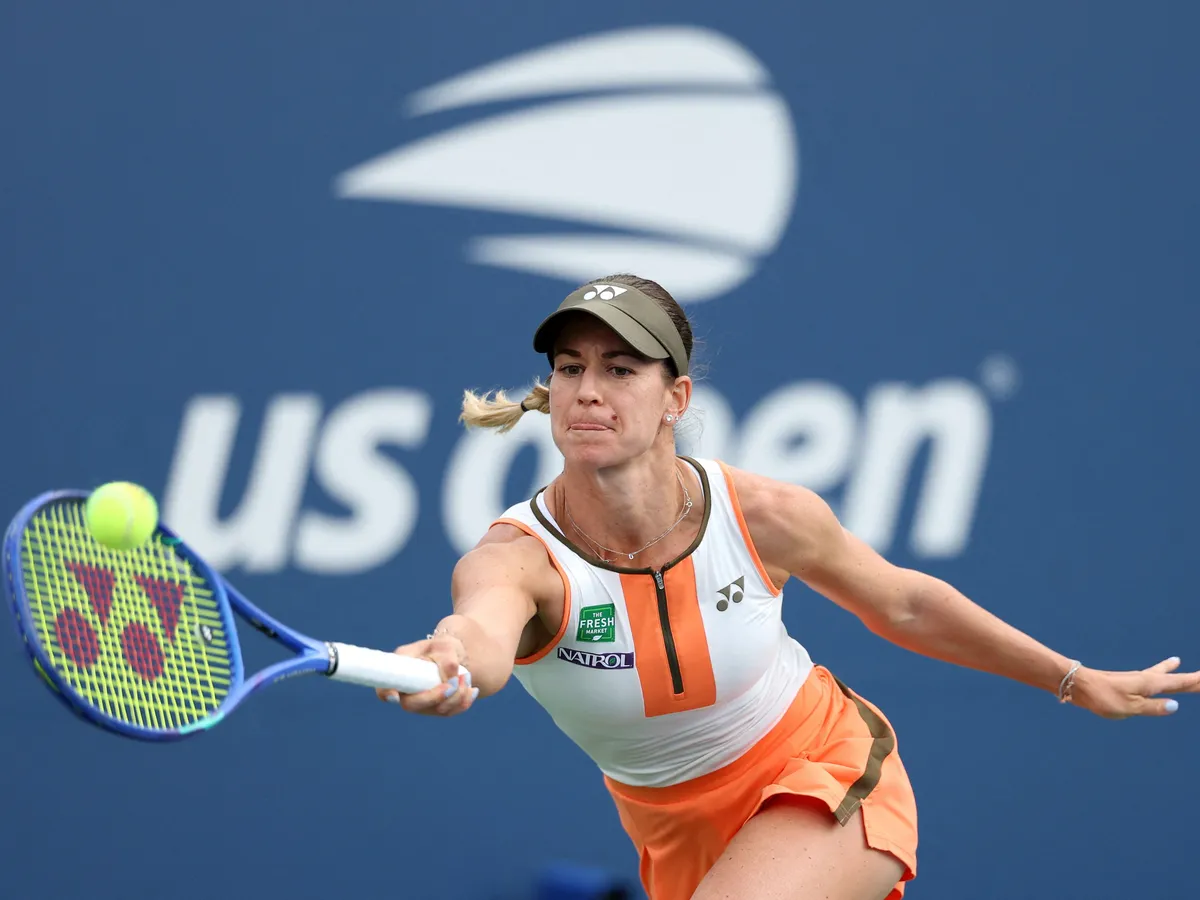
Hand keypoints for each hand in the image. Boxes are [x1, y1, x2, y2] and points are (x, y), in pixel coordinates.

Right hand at [374, 634, 477, 716]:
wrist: (452, 656)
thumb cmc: (440, 648)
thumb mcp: (443, 647)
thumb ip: (445, 660)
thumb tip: (450, 679)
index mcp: (398, 674)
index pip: (383, 687)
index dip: (386, 693)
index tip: (395, 695)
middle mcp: (406, 694)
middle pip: (413, 706)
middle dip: (436, 696)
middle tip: (455, 682)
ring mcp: (421, 705)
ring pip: (437, 710)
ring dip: (457, 695)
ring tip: (466, 676)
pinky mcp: (436, 710)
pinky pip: (451, 712)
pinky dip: (464, 701)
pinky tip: (472, 690)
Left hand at [1070, 657, 1199, 718]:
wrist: (1078, 685)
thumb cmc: (1103, 697)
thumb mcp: (1130, 707)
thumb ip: (1152, 707)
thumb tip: (1175, 706)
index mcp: (1150, 683)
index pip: (1180, 683)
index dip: (1196, 681)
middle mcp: (1145, 678)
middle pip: (1173, 678)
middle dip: (1189, 677)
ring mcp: (1135, 679)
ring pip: (1159, 674)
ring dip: (1171, 670)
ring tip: (1177, 661)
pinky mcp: (1126, 682)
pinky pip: (1148, 677)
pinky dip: (1156, 672)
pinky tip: (1152, 673)